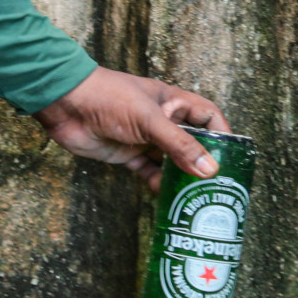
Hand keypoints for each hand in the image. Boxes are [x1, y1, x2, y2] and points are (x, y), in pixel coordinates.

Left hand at [34, 66, 229, 190]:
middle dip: (203, 163)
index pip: (207, 116)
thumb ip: (179, 145)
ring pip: (170, 161)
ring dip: (181, 178)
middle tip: (218, 187)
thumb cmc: (108, 98)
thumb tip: (210, 170)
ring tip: (196, 199)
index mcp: (171, 102)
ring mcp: (143, 138)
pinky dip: (158, 185)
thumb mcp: (149, 119)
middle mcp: (161, 120)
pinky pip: (149, 172)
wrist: (65, 104)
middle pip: (191, 143)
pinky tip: (166, 199)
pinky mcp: (126, 154)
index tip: (233, 158)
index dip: (222, 134)